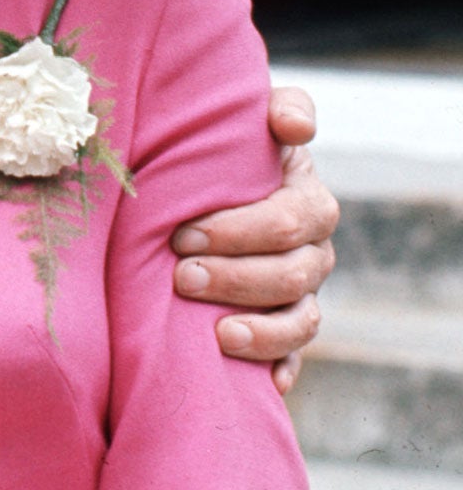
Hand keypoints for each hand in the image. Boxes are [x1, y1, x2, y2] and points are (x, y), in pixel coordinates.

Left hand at [170, 85, 337, 394]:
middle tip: (181, 275)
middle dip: (235, 278)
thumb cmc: (221, 145)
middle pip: (290, 274)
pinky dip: (278, 368)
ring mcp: (302, 290)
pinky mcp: (285, 324)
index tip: (183, 233)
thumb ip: (275, 109)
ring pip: (300, 320)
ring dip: (259, 330)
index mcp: (305, 196)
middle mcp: (312, 248)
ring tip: (215, 334)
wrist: (207, 175)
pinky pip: (295, 356)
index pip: (289, 221)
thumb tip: (291, 126)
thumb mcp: (244, 119)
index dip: (239, 231)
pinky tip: (261, 384)